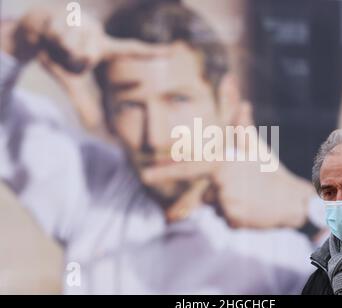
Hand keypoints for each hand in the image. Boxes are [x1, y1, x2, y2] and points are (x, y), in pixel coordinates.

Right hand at [5, 9, 167, 132]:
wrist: (34, 33)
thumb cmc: (58, 57)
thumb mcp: (71, 81)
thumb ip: (83, 101)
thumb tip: (92, 126)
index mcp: (104, 47)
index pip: (132, 50)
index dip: (152, 52)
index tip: (172, 51)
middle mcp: (99, 32)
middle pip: (88, 57)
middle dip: (71, 61)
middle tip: (64, 53)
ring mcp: (85, 21)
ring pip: (73, 47)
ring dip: (59, 49)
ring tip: (57, 42)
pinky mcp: (68, 13)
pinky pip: (59, 36)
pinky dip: (50, 39)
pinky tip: (50, 33)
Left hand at [141, 102, 315, 228]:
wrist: (293, 200)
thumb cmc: (271, 170)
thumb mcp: (256, 148)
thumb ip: (242, 126)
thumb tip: (242, 100)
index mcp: (225, 163)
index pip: (191, 167)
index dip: (167, 170)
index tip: (145, 174)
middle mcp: (223, 183)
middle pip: (203, 190)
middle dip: (210, 192)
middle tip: (227, 189)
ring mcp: (228, 203)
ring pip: (214, 204)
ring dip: (226, 202)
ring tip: (249, 195)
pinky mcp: (234, 220)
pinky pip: (225, 218)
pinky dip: (234, 214)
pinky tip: (251, 208)